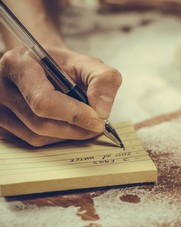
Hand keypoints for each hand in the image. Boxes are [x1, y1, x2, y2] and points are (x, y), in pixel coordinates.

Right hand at [0, 46, 121, 146]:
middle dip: (76, 128)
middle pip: (41, 123)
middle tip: (98, 126)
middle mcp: (0, 87)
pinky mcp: (2, 124)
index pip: (44, 101)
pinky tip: (68, 126)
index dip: (74, 115)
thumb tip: (102, 111)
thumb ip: (104, 80)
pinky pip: (33, 141)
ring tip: (85, 124)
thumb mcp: (88, 64)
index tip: (98, 121)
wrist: (43, 68)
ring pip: (37, 136)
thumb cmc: (65, 67)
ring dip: (68, 135)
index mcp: (18, 64)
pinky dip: (57, 138)